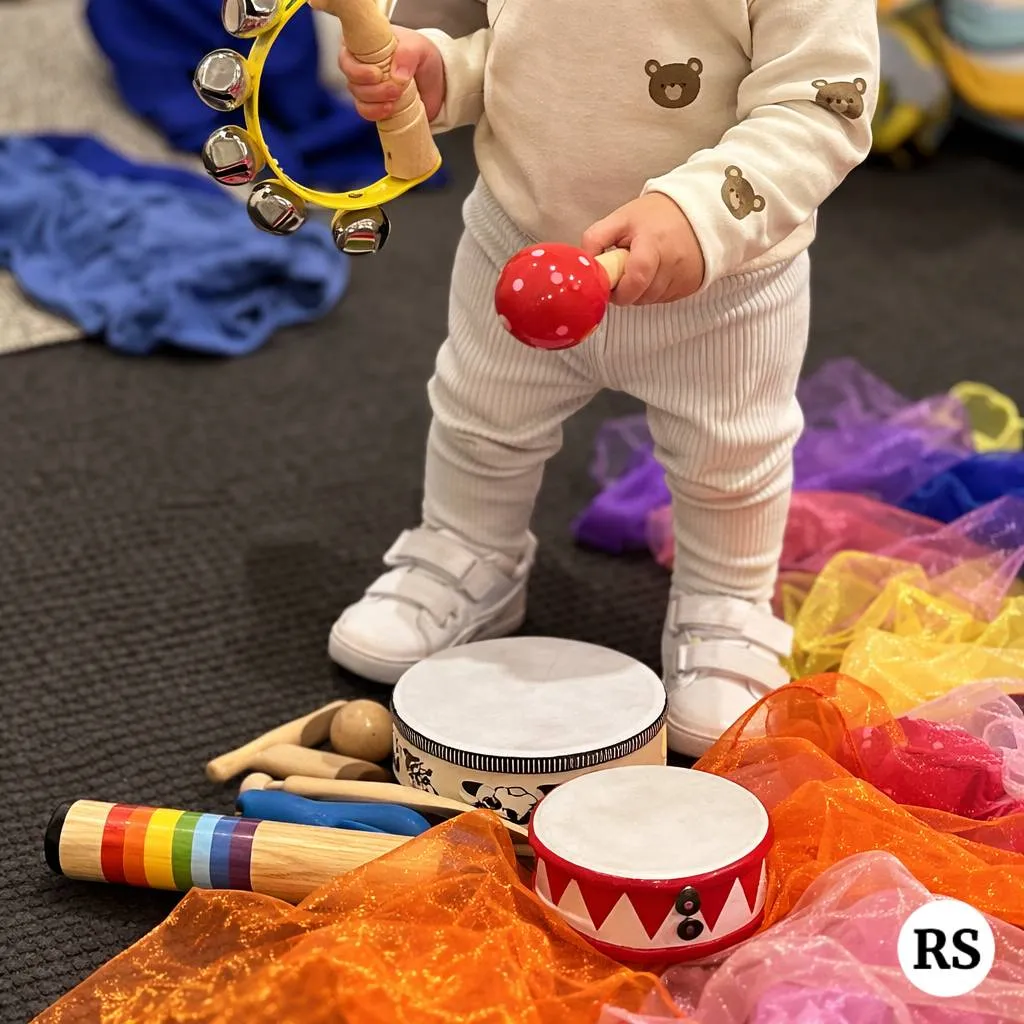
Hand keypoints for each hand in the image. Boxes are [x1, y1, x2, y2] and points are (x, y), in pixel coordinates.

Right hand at [339, 26, 445, 122]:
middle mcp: (360, 63)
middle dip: (371, 88)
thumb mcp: (419, 47)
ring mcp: (364, 85)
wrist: (434, 81)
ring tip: (396, 98)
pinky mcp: (372, 103)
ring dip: (375, 100)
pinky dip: (375, 112)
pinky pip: (364, 111)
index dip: (356, 68)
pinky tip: (389, 110)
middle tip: (395, 89)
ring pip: (358, 96)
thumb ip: (408, 54)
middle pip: (351, 79)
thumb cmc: (421, 56)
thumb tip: (397, 76)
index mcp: (364, 43)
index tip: (377, 74)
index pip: (346, 53)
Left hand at [581, 194, 705, 305]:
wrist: (697, 211)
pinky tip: (656, 271)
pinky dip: (654, 291)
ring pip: (651, 300)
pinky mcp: (691, 285)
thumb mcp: (621, 218)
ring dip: (640, 291)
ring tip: (642, 266)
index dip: (620, 289)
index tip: (612, 282)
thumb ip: (596, 238)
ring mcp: (684, 277)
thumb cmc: (656, 216)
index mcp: (654, 243)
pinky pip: (664, 299)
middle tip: (625, 269)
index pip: (637, 277)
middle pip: (641, 295)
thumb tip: (584, 265)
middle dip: (626, 289)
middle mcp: (673, 263)